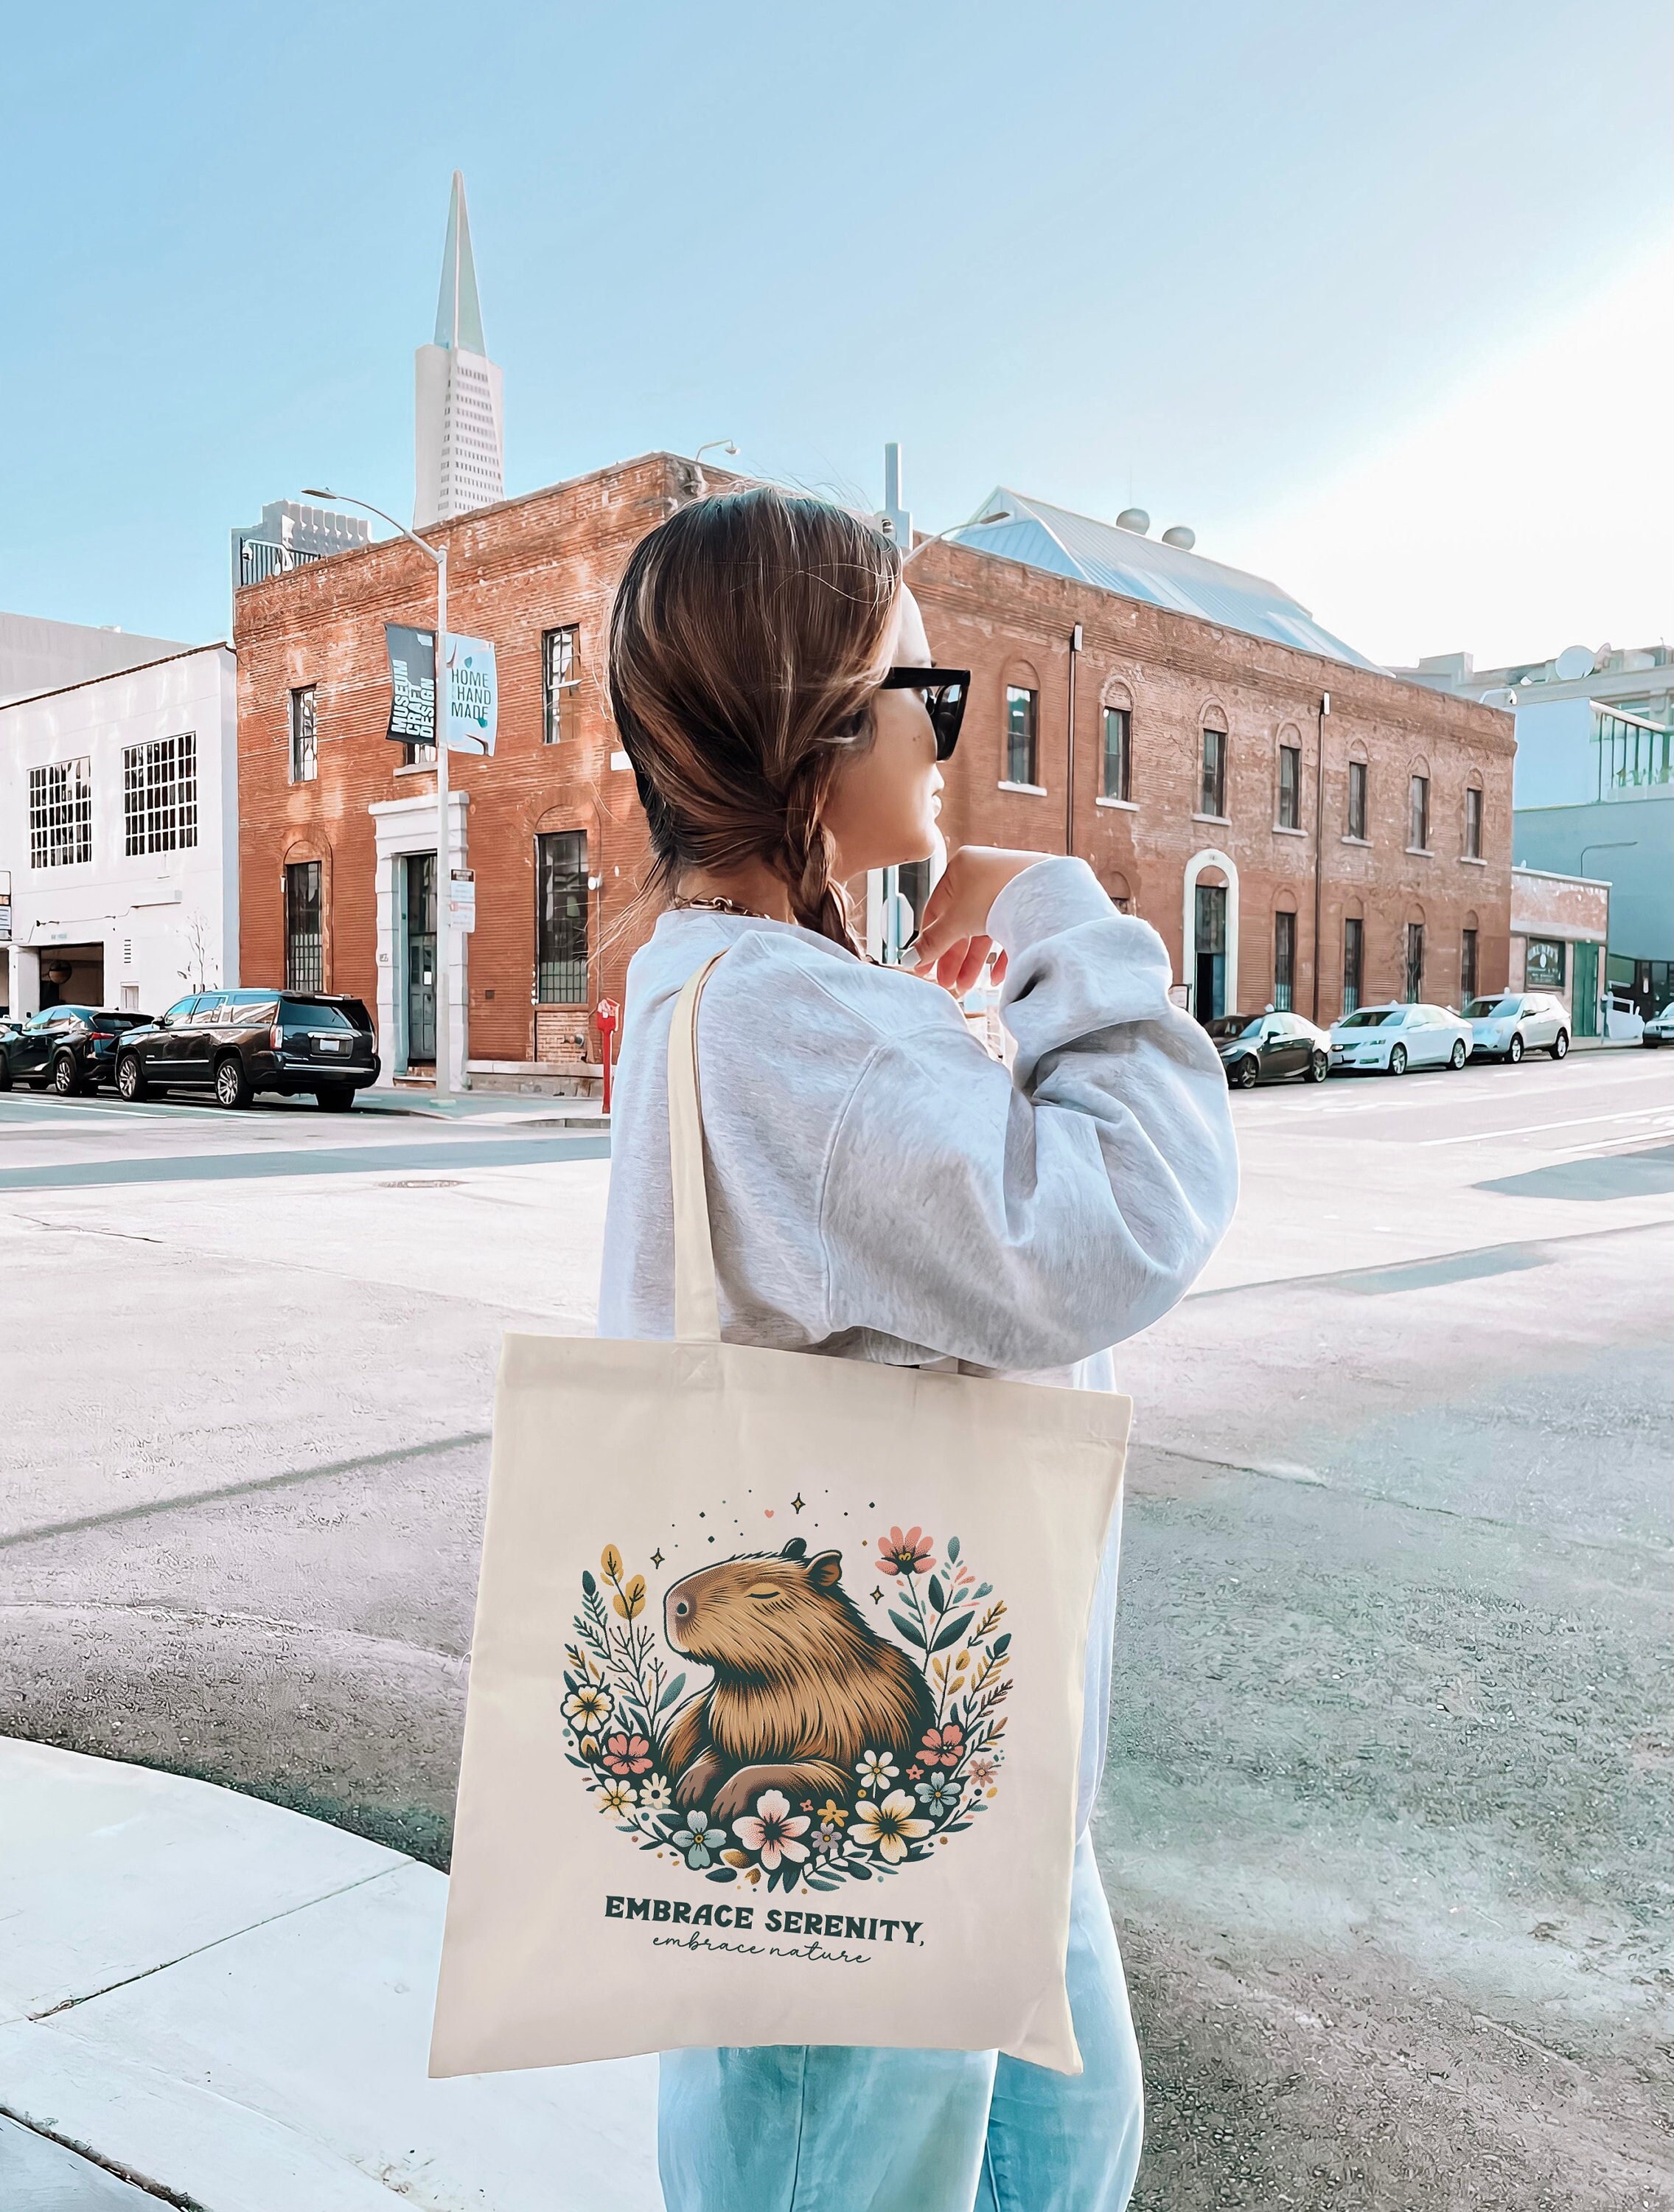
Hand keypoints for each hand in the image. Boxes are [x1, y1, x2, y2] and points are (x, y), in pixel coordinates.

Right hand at [910, 847, 1043, 993]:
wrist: (1046, 888)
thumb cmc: (997, 892)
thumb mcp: (957, 921)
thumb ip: (933, 941)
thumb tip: (910, 958)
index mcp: (959, 870)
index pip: (936, 910)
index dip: (929, 942)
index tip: (925, 967)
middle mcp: (983, 875)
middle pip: (961, 923)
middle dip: (954, 957)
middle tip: (947, 984)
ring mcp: (1007, 888)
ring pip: (984, 930)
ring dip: (974, 961)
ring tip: (967, 986)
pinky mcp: (1028, 903)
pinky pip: (1009, 931)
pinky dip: (1001, 954)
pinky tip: (996, 978)